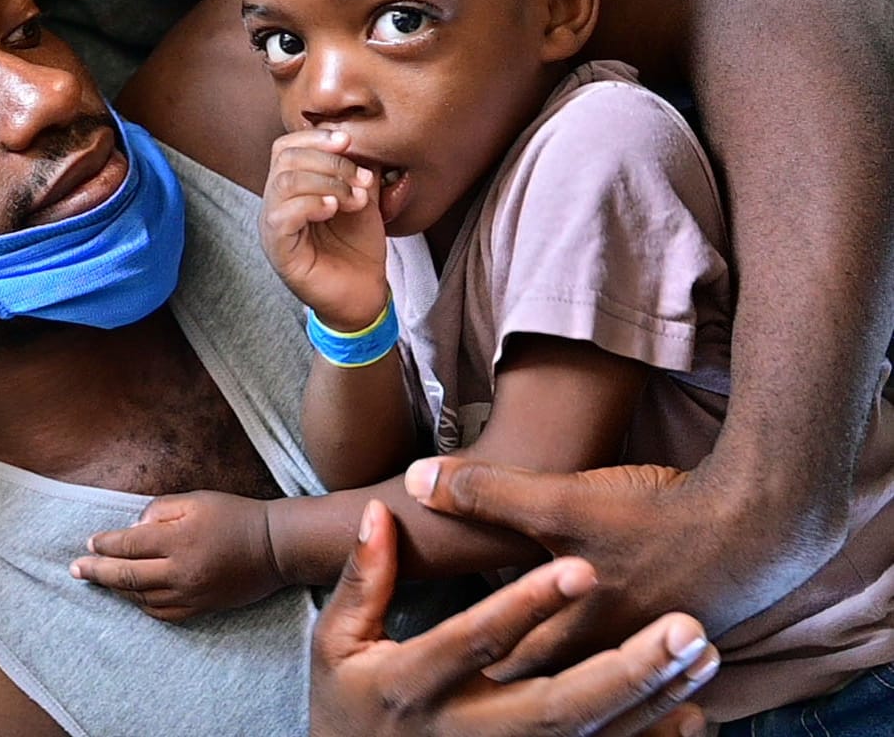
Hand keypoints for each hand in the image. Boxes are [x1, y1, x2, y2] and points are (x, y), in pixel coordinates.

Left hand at [69, 491, 284, 621]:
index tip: (90, 543)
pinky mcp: (202, 608)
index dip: (105, 545)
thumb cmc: (235, 515)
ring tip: (102, 580)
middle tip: (75, 570)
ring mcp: (191, 594)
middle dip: (97, 572)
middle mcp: (180, 571)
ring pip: (141, 598)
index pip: (128, 545)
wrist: (275, 547)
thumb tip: (135, 526)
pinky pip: (162, 613)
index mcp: (178, 540)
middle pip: (127, 576)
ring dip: (118, 589)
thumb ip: (160, 510)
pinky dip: (142, 605)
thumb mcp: (196, 500)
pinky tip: (133, 596)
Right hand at [260, 128, 389, 330]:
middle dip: (330, 161)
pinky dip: (311, 205)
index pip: (286, 147)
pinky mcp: (278, 250)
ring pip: (284, 183)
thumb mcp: (362, 197)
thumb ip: (357, 168)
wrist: (363, 292)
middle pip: (286, 159)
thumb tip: (362, 137)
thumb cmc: (358, 247)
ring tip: (354, 198)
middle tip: (362, 179)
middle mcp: (276, 204)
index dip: (315, 137)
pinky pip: (282, 216)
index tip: (348, 141)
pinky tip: (334, 210)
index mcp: (291, 188)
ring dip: (327, 182)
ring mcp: (273, 227)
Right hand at [310, 500, 717, 736]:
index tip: (582, 566)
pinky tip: (693, 712)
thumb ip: (363, 581)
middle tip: (683, 627)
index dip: (529, 604)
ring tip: (700, 652)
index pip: (478, 639)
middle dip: (625, 669)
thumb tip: (379, 514)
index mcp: (413, 685)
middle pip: (556, 705)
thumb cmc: (345, 705)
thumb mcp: (335, 643)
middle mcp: (463, 733)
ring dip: (650, 699)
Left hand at [403, 456, 810, 676]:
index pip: (500, 667)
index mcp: (567, 639)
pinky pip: (633, 684)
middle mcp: (601, 661)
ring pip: (588, 688)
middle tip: (470, 690)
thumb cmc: (657, 519)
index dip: (467, 669)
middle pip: (543, 685)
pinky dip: (616, 690)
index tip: (431, 674)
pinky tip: (603, 684)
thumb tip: (414, 481)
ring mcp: (640, 660)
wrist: (762, 526)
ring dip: (566, 690)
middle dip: (509, 687)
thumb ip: (486, 495)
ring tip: (528, 696)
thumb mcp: (562, 502)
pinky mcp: (672, 650)